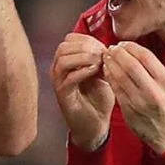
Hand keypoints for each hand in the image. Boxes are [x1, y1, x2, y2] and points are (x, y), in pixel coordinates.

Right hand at [50, 33, 114, 150]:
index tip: (103, 47)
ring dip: (83, 57)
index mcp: (66, 61)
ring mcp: (58, 82)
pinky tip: (95, 72)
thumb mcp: (102, 72)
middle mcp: (58, 70)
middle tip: (102, 54)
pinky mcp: (63, 96)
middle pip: (64, 46)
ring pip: (63, 59)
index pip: (69, 39)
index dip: (87, 39)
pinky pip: (68, 78)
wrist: (96, 125)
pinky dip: (83, 71)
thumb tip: (107, 46)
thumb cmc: (99, 98)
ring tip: (99, 62)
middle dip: (85, 46)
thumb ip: (101, 59)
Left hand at [102, 42, 164, 153]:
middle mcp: (154, 91)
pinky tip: (107, 71)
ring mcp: (140, 102)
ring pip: (120, 76)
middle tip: (111, 48)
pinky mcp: (129, 110)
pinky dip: (109, 77)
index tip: (123, 44)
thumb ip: (154, 69)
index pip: (145, 56)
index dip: (130, 47)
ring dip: (110, 64)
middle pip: (130, 65)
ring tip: (107, 57)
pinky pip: (115, 89)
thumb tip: (132, 49)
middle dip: (118, 54)